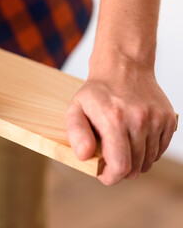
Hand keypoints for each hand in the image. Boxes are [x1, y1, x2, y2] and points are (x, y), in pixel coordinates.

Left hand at [65, 60, 176, 184]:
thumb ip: (76, 133)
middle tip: (110, 159)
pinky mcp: (169, 119)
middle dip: (120, 170)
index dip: (110, 177)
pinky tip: (135, 139)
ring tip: (122, 147)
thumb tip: (84, 156)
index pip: (120, 166)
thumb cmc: (97, 93)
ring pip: (149, 161)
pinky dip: (148, 151)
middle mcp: (139, 119)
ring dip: (135, 161)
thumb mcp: (75, 109)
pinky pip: (160, 149)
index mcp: (114, 119)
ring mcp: (157, 119)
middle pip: (135, 167)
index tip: (103, 174)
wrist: (124, 67)